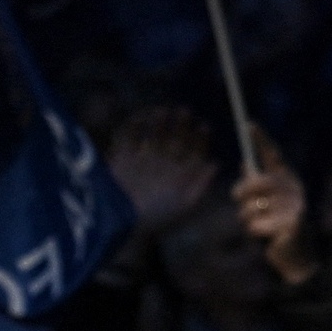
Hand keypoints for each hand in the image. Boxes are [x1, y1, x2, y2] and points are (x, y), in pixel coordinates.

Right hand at [105, 106, 219, 238]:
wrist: (116, 218)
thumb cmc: (153, 214)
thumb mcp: (183, 202)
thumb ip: (200, 182)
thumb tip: (215, 163)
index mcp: (177, 178)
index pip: (193, 153)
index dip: (200, 139)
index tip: (204, 126)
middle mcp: (161, 168)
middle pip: (175, 140)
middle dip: (181, 125)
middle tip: (185, 111)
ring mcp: (142, 162)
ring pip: (154, 135)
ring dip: (159, 122)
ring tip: (164, 111)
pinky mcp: (121, 158)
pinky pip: (128, 135)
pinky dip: (134, 124)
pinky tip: (143, 117)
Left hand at [231, 132, 313, 286]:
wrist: (297, 255)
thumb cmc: (278, 226)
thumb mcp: (266, 202)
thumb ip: (258, 184)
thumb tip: (246, 163)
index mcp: (287, 180)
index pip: (273, 155)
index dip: (261, 139)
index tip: (248, 124)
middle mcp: (293, 189)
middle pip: (253, 183)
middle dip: (240, 194)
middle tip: (239, 200)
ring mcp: (293, 206)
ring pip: (250, 208)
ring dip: (247, 220)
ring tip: (260, 225)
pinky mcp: (290, 224)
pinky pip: (255, 225)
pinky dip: (255, 233)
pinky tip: (267, 237)